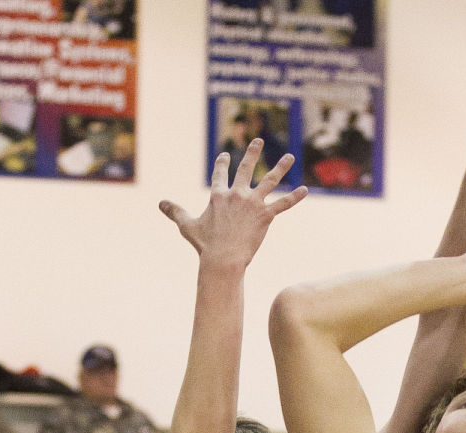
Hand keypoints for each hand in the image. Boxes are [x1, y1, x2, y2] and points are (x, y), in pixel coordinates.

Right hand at [159, 139, 306, 267]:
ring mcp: (252, 204)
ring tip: (290, 157)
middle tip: (258, 141)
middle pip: (246, 169)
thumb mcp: (187, 225)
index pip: (220, 174)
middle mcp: (236, 194)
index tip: (226, 155)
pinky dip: (294, 198)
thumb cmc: (205, 245)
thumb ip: (175, 211)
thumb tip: (160, 203)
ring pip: (269, 181)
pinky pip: (283, 205)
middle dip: (252, 153)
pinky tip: (305, 190)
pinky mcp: (265, 216)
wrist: (222, 259)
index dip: (223, 164)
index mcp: (218, 195)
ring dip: (281, 168)